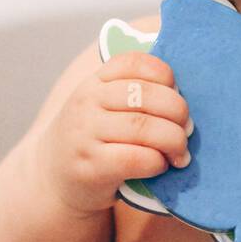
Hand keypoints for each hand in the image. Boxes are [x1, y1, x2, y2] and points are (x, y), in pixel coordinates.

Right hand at [37, 51, 192, 216]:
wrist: (53, 178)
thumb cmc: (94, 139)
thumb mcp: (103, 106)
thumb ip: (133, 92)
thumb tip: (183, 95)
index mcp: (95, 82)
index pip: (134, 63)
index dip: (164, 75)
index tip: (176, 94)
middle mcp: (87, 102)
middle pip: (146, 95)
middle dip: (178, 112)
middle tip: (188, 129)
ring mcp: (86, 134)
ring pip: (145, 128)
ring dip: (174, 140)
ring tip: (180, 152)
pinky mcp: (91, 166)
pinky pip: (136, 158)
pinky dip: (157, 162)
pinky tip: (161, 165)